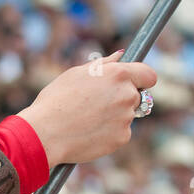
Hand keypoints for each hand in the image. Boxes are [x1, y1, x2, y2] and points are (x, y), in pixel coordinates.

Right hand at [16, 51, 158, 167]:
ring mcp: (126, 118)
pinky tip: (88, 133)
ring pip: (126, 116)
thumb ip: (103, 65)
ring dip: (114, 117)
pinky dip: (109, 134)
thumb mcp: (76, 74)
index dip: (142, 79)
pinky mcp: (122, 138)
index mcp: (118, 74)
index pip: (148, 75)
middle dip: (122, 99)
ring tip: (87, 120)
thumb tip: (121, 55)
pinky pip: (120, 133)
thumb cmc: (55, 101)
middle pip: (136, 96)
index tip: (135, 84)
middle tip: (96, 106)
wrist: (45, 134)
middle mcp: (127, 95)